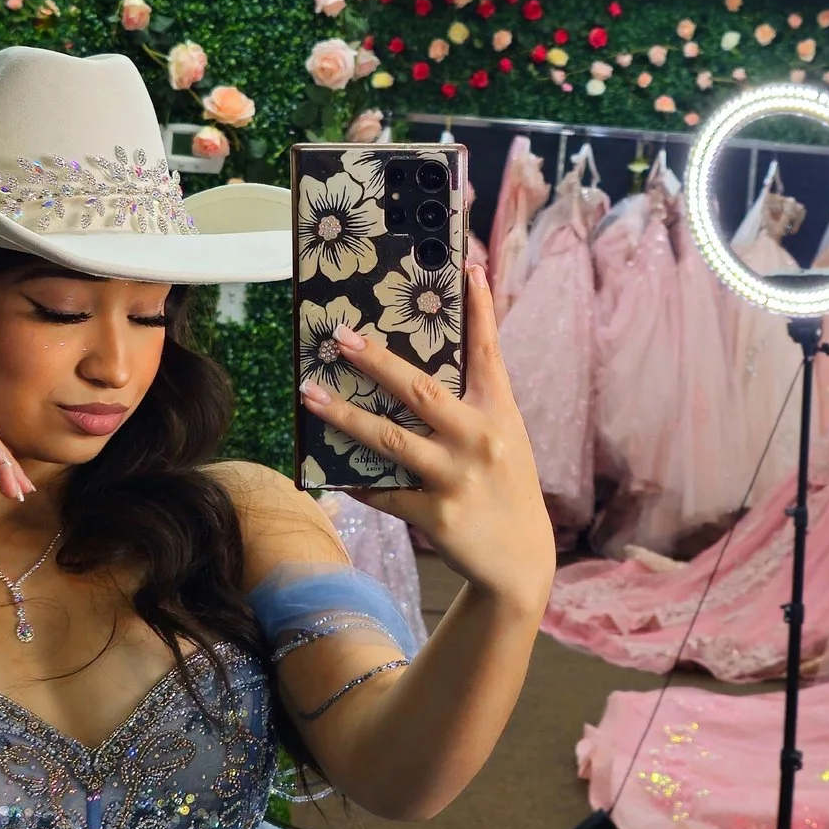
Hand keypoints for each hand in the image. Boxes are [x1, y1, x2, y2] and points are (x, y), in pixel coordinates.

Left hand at [301, 263, 552, 611]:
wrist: (520, 560)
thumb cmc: (505, 487)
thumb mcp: (505, 439)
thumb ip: (475, 405)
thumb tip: (423, 370)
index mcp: (499, 414)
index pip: (488, 352)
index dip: (479, 310)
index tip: (468, 268)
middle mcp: (480, 440)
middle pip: (419, 390)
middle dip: (375, 360)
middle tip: (340, 337)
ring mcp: (457, 478)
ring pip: (389, 440)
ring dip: (343, 416)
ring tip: (308, 395)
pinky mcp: (437, 514)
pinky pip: (385, 491)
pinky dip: (358, 480)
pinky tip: (333, 470)